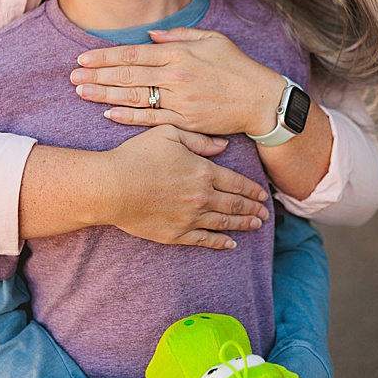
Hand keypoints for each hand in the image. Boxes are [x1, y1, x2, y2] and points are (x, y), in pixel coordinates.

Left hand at [71, 29, 287, 136]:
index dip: (104, 56)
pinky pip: (150, 119)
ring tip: (81, 93)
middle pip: (127, 75)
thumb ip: (179, 35)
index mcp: (179, 53)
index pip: (133, 53)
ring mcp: (179, 100)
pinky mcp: (184, 121)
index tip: (82, 58)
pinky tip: (108, 114)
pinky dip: (128, 117)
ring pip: (134, 97)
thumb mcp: (212, 39)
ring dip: (104, 95)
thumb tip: (150, 35)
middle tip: (71, 77)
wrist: (261, 100)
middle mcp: (176, 76)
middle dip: (96, 76)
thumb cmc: (237, 66)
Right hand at [103, 125, 269, 248]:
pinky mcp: (176, 234)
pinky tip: (230, 243)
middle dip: (253, 209)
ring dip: (243, 224)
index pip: (237, 182)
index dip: (253, 190)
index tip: (263, 195)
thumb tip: (223, 146)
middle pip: (236, 205)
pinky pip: (205, 240)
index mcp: (204, 172)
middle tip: (265, 214)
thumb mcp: (168, 134)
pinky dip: (220, 242)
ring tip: (255, 226)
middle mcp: (203, 197)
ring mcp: (191, 218)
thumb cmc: (136, 156)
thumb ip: (198, 140)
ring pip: (225, 223)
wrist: (112, 187)